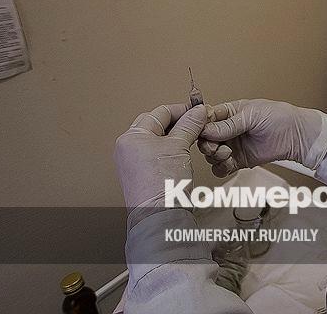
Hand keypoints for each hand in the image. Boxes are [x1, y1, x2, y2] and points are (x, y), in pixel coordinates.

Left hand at [114, 103, 211, 227]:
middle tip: (197, 123)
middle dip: (178, 122)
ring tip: (193, 138)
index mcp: (131, 137)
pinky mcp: (141, 173)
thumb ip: (189, 125)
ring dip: (176, 135)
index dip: (182, 110)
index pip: (160, 113)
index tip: (199, 112)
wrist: (160, 216)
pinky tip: (184, 152)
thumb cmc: (163, 185)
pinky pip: (157, 153)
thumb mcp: (179, 147)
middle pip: (157, 124)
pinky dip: (171, 149)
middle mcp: (128, 147)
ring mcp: (133, 161)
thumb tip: (198, 111)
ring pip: (158, 139)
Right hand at [197, 99, 325, 177]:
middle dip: (206, 144)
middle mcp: (227, 130)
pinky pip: (221, 167)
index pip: (205, 119)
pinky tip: (228, 163)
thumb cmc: (278, 117)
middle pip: (204, 139)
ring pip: (211, 155)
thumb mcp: (251, 114)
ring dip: (214, 156)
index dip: (200, 126)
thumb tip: (206, 129)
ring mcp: (232, 146)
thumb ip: (228, 124)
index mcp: (228, 113)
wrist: (296, 136)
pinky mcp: (238, 161)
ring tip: (227, 153)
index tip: (200, 131)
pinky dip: (221, 167)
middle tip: (215, 146)